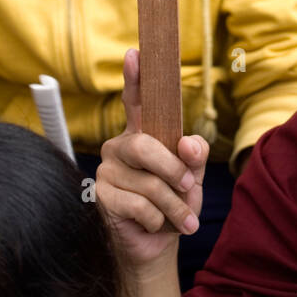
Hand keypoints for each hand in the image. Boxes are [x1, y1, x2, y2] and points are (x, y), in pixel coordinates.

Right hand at [96, 48, 208, 268]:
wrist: (159, 243)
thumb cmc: (175, 202)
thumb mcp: (194, 174)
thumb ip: (196, 154)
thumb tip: (187, 145)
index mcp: (142, 133)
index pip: (137, 99)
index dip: (136, 77)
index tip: (136, 53)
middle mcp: (120, 145)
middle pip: (144, 146)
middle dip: (174, 171)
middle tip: (190, 187)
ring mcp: (107, 170)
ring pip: (147, 182)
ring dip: (174, 206)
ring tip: (181, 219)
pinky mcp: (100, 196)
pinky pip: (139, 204)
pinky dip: (158, 220)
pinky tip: (155, 224)